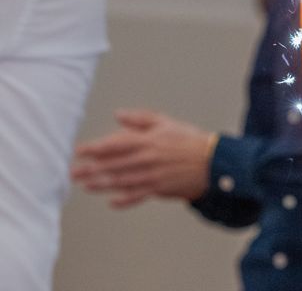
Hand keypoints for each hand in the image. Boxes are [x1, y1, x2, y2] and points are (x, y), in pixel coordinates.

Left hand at [72, 109, 213, 208]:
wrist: (212, 161)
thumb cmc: (189, 140)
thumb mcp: (166, 123)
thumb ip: (140, 119)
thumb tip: (118, 115)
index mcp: (147, 140)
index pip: (114, 144)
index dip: (94, 148)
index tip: (79, 151)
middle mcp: (147, 159)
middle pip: (113, 165)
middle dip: (90, 169)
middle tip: (73, 173)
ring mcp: (152, 175)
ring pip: (121, 181)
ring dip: (101, 184)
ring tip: (86, 186)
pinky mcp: (160, 188)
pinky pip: (138, 196)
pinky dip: (124, 200)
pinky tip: (112, 202)